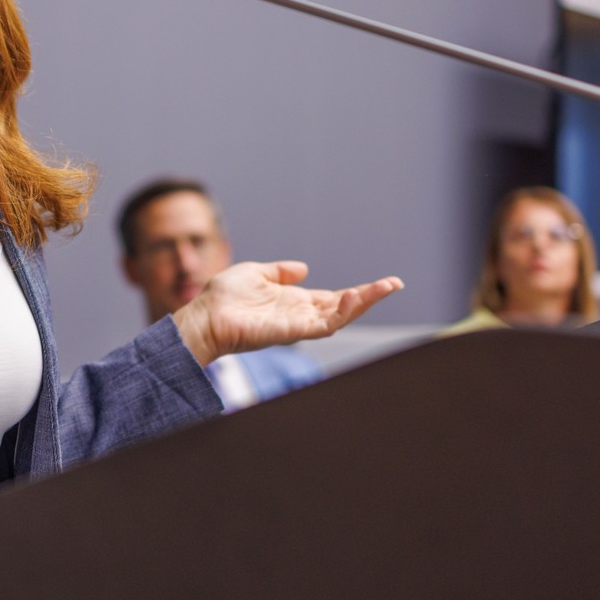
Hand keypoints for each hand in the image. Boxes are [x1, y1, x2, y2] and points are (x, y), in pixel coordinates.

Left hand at [171, 261, 403, 365]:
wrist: (204, 316)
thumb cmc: (223, 297)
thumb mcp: (256, 273)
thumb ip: (280, 271)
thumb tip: (303, 267)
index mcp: (294, 301)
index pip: (333, 298)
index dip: (356, 292)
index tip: (381, 283)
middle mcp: (300, 314)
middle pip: (343, 307)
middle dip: (370, 297)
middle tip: (394, 283)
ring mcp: (298, 324)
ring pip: (341, 316)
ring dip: (364, 302)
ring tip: (387, 287)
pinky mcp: (292, 331)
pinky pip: (324, 325)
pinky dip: (343, 312)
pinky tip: (355, 298)